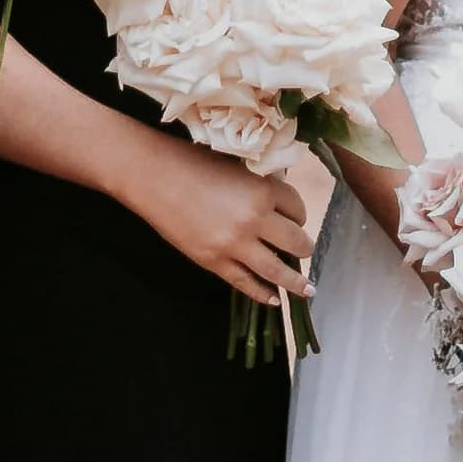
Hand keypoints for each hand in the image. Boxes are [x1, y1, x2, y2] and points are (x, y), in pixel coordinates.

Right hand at [140, 142, 317, 305]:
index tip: (295, 217)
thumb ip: (260, 186)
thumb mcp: (238, 166)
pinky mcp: (214, 262)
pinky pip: (245, 283)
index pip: (298, 208)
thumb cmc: (194, 162)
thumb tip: (278, 205)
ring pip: (276, 271)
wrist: (154, 178)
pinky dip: (261, 293)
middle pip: (296, 242)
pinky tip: (272, 299)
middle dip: (304, 248)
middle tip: (304, 250)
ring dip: (295, 283)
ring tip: (308, 290)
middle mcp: (255, 220)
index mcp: (263, 190)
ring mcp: (234, 245)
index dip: (299, 213)